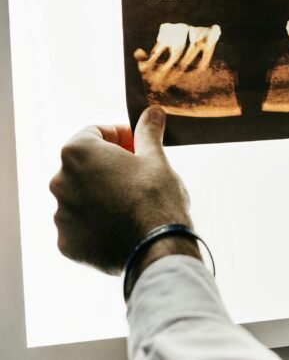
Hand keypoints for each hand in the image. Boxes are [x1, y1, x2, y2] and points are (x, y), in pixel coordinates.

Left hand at [50, 106, 194, 274]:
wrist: (157, 248)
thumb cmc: (156, 198)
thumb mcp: (156, 158)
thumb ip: (148, 133)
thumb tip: (153, 112)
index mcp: (78, 153)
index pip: (94, 132)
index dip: (120, 135)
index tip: (138, 145)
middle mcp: (60, 181)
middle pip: (85, 165)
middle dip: (109, 165)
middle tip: (139, 172)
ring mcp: (60, 214)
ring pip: (82, 195)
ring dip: (102, 193)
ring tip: (133, 202)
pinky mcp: (67, 242)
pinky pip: (80, 224)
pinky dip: (97, 220)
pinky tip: (122, 224)